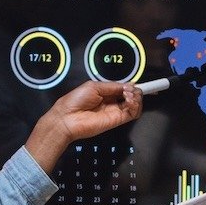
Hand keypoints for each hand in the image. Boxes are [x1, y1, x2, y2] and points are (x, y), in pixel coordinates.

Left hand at [25, 81, 141, 170]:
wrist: (67, 117)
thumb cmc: (77, 99)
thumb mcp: (95, 86)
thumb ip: (113, 86)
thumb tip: (129, 85)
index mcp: (106, 92)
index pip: (124, 89)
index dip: (132, 86)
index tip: (137, 83)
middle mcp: (113, 102)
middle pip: (132, 96)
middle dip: (135, 90)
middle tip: (130, 89)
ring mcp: (116, 112)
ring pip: (135, 105)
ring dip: (136, 97)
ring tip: (129, 95)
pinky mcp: (117, 121)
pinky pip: (132, 113)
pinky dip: (135, 105)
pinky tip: (129, 100)